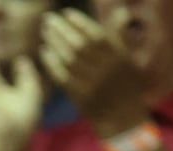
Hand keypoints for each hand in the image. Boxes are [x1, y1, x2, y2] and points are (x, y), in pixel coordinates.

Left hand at [38, 8, 148, 138]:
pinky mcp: (81, 97)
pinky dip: (52, 63)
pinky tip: (44, 52)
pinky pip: (63, 77)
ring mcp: (92, 84)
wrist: (123, 118)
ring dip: (54, 43)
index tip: (66, 13)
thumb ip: (120, 35)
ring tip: (45, 32)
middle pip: (79, 45)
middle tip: (48, 19)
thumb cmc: (125, 84)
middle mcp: (105, 69)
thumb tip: (121, 11)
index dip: (80, 22)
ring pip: (69, 60)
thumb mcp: (128, 59)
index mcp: (118, 57)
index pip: (96, 35)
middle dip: (61, 30)